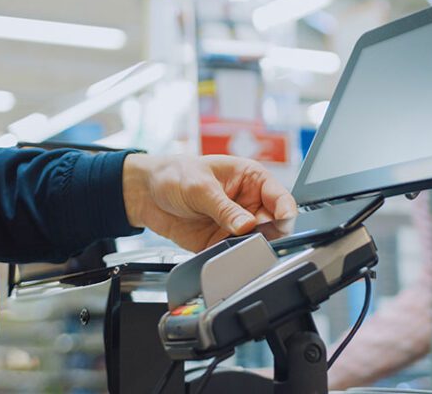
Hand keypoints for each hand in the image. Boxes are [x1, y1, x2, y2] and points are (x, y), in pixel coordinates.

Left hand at [122, 154, 296, 251]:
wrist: (146, 193)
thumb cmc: (175, 174)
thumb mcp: (201, 187)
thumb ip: (225, 208)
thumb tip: (247, 226)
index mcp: (252, 180)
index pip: (281, 198)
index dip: (285, 212)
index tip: (281, 223)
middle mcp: (249, 203)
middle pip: (274, 225)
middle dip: (267, 234)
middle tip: (252, 236)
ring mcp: (236, 224)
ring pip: (256, 243)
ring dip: (249, 247)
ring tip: (234, 243)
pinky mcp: (221, 242)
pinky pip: (234, 254)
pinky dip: (231, 257)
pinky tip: (222, 252)